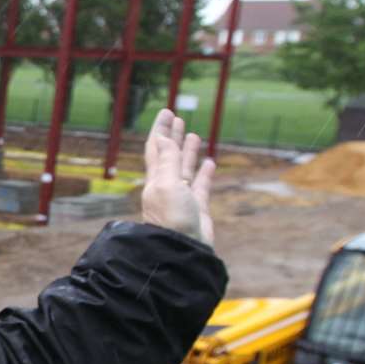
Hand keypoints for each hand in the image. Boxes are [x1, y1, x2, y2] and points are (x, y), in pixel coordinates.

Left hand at [139, 108, 214, 245]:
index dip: (160, 129)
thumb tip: (161, 139)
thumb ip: (168, 162)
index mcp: (155, 179)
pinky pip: (200, 186)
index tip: (167, 112)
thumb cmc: (172, 219)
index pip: (156, 148)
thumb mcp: (167, 185)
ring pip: (185, 168)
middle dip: (173, 136)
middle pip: (169, 155)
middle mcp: (166, 186)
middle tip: (178, 118)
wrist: (182, 251)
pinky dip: (204, 173)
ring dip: (188, 151)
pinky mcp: (196, 208)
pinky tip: (209, 162)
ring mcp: (181, 197)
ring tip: (193, 135)